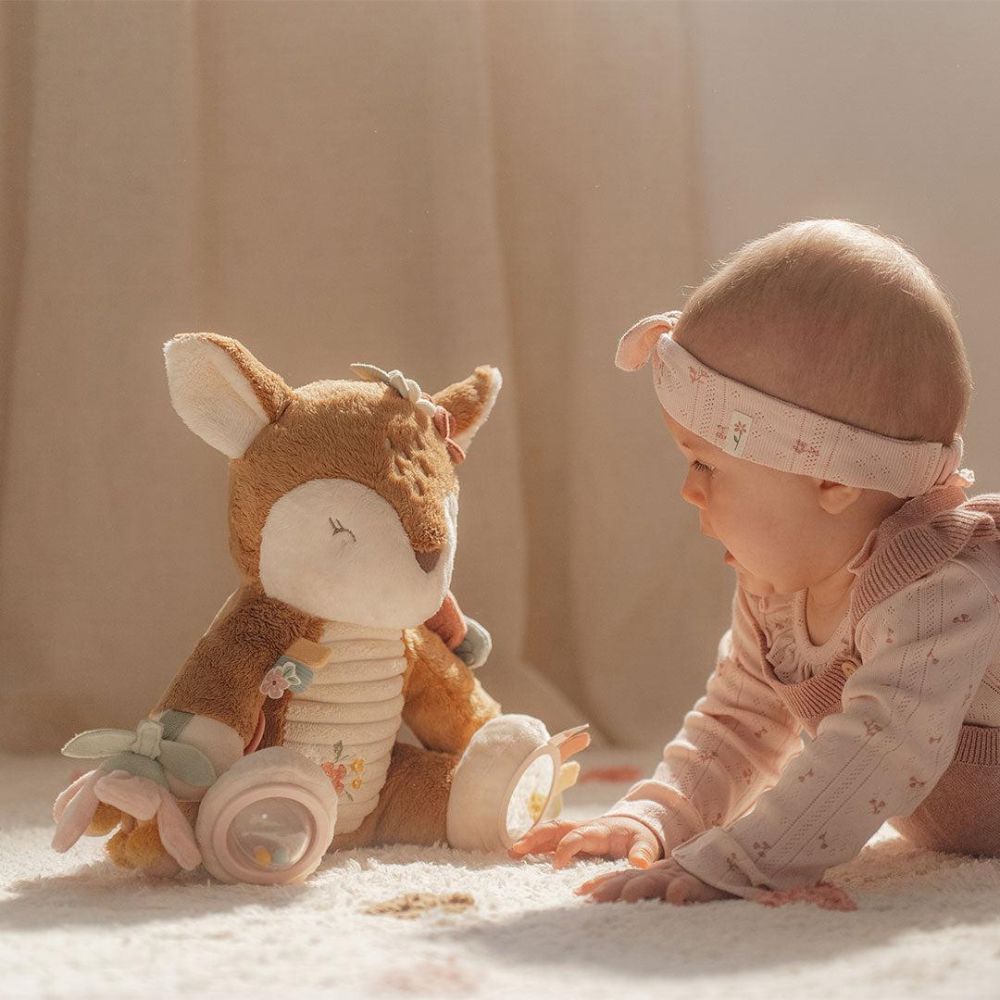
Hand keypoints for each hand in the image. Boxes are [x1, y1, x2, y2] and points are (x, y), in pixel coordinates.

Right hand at [508, 815, 662, 868]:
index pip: (578, 836)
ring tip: (511, 853)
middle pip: (555, 827)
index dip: (566, 848)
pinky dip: (533, 845)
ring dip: (530, 840)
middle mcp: (583, 828)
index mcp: (599, 830)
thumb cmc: (640, 838)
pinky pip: (549, 839)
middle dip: (536, 837)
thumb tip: (640, 863)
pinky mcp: (570, 838)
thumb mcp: (647, 845)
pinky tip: (518, 855)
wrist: (637, 827)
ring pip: (548, 831)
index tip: (556, 866)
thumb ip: (644, 853)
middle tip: (517, 850)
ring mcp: (575, 831)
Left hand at [575, 857, 734, 904]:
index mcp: (650, 874)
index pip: (620, 878)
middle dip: (611, 888)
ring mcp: (679, 876)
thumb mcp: (665, 882)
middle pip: (632, 879)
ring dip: (641, 887)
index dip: (601, 884)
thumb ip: (643, 888)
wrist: (724, 858)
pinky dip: (683, 889)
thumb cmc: (692, 878)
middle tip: (592, 898)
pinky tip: (675, 896)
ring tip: (627, 896)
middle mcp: (660, 873)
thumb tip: (618, 901)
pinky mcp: (701, 882)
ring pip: (657, 881)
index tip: (579, 894)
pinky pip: (691, 886)